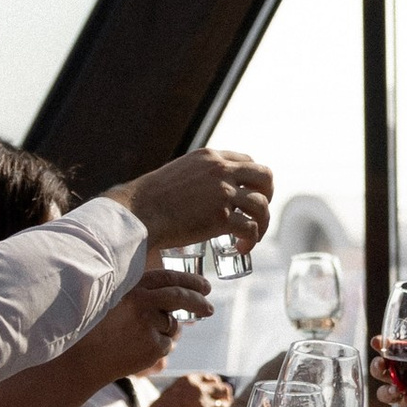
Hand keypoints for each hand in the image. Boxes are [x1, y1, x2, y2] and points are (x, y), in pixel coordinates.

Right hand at [101, 274, 213, 373]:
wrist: (82, 360)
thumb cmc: (97, 329)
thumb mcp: (115, 302)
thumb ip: (143, 294)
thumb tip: (179, 293)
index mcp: (131, 286)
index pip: (168, 277)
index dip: (190, 280)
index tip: (204, 286)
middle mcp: (142, 301)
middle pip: (180, 297)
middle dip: (198, 302)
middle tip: (209, 309)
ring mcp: (149, 324)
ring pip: (171, 325)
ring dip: (162, 332)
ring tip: (134, 340)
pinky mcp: (154, 346)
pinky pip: (166, 344)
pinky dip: (156, 348)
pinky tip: (135, 351)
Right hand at [113, 147, 272, 252]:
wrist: (138, 212)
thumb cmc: (149, 198)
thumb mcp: (178, 173)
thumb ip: (196, 178)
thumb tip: (202, 191)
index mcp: (210, 157)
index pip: (247, 161)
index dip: (253, 180)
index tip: (249, 195)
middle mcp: (221, 170)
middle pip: (265, 177)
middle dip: (267, 196)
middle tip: (257, 213)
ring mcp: (223, 193)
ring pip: (261, 206)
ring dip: (262, 223)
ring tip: (250, 237)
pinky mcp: (222, 217)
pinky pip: (250, 229)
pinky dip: (251, 241)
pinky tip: (242, 248)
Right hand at [137, 369, 230, 406]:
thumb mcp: (173, 392)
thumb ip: (189, 389)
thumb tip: (206, 392)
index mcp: (190, 380)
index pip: (213, 379)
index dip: (216, 387)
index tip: (215, 395)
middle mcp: (199, 389)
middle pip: (223, 389)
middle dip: (224, 397)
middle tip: (222, 406)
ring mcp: (204, 403)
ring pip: (226, 403)